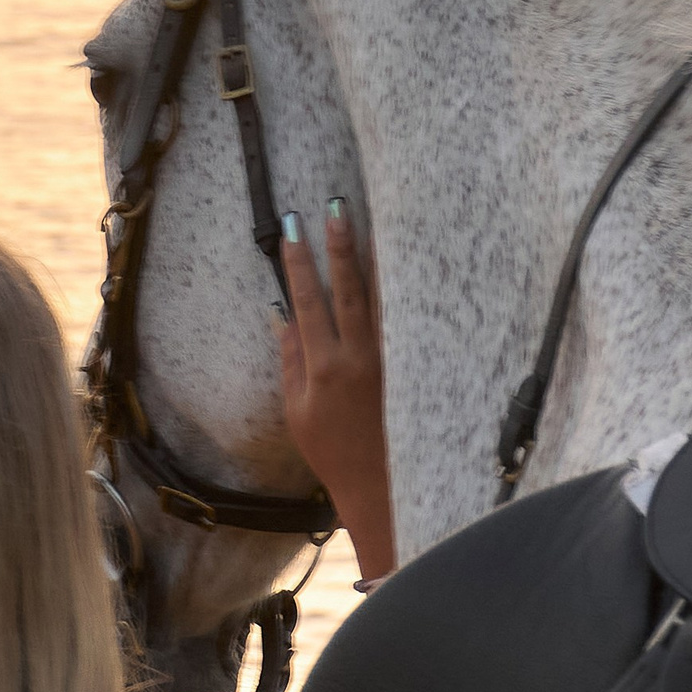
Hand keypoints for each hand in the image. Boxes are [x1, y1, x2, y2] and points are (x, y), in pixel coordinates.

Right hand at [276, 199, 397, 584]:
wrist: (379, 483)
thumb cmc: (332, 452)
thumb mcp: (297, 411)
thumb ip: (291, 360)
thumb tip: (282, 316)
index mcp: (324, 367)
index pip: (309, 302)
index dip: (299, 264)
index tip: (293, 230)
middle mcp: (359, 357)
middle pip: (349, 289)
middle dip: (340, 247)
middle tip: (336, 209)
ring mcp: (389, 360)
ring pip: (383, 299)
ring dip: (377, 259)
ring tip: (375, 223)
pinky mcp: (408, 366)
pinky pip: (403, 320)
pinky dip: (401, 292)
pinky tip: (403, 268)